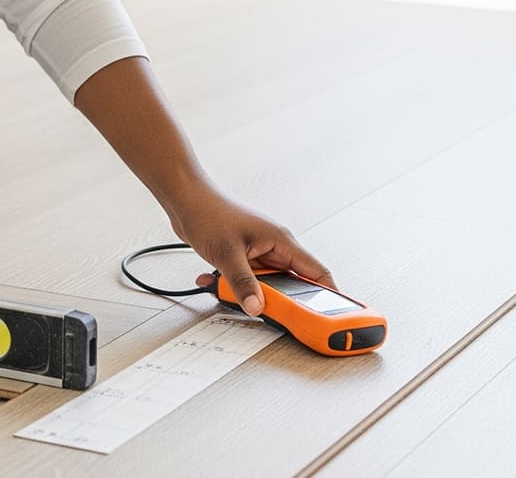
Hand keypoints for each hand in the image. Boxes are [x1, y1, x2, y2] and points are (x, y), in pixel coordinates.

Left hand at [168, 187, 334, 316]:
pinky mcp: (243, 256)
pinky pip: (246, 278)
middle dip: (281, 301)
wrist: (185, 199)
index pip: (316, 272)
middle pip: (290, 283)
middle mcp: (273, 247)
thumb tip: (257, 307)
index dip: (328, 295)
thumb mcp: (227, 254)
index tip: (331, 317)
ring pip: (265, 283)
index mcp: (281, 241)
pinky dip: (233, 285)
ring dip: (250, 292)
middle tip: (274, 316)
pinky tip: (213, 283)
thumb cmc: (208, 213)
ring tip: (231, 293)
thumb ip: (243, 283)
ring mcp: (258, 252)